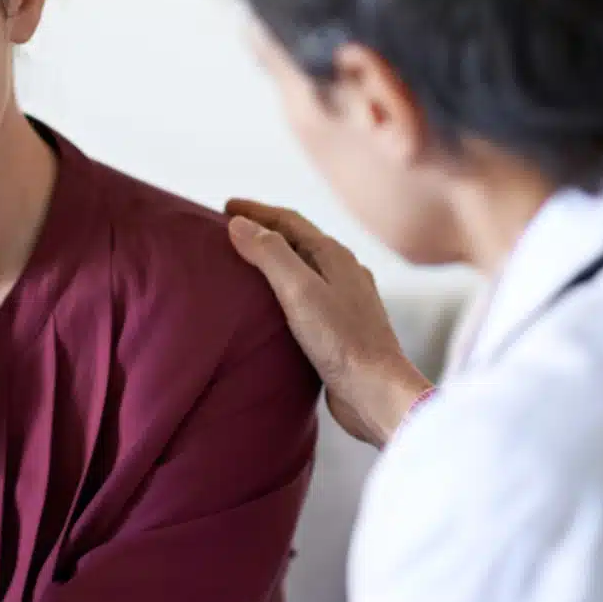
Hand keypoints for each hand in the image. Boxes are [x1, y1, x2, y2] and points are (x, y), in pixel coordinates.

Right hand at [226, 199, 431, 446]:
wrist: (377, 392)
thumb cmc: (343, 342)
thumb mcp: (300, 291)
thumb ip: (270, 254)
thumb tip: (239, 224)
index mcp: (335, 257)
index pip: (289, 221)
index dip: (257, 212)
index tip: (225, 208)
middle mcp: (343, 274)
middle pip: (298, 242)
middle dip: (264, 233)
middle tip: (230, 232)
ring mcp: (344, 302)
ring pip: (304, 271)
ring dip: (274, 262)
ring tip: (244, 266)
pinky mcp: (340, 330)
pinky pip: (306, 298)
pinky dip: (283, 292)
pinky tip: (270, 308)